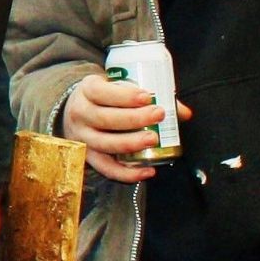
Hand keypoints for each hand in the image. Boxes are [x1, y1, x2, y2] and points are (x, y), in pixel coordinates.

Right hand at [61, 73, 191, 182]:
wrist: (76, 111)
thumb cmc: (105, 97)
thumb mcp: (118, 87)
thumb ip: (148, 97)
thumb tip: (183, 113)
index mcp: (87, 90)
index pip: (102, 92)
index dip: (124, 96)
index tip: (147, 97)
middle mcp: (79, 114)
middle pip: (104, 118)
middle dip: (134, 118)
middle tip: (159, 115)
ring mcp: (81, 137)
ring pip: (104, 143)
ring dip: (131, 143)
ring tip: (153, 139)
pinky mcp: (87, 156)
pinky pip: (105, 168)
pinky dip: (127, 173)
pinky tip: (147, 171)